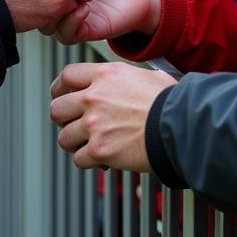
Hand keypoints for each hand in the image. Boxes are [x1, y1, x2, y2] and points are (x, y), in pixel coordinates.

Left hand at [49, 63, 174, 170]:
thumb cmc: (171, 102)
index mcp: (105, 74)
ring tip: (88, 145)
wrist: (180, 127)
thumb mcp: (148, 76)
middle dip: (63, 119)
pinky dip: (88, 161)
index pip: (66, 75)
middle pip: (57, 108)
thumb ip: (130, 78)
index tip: (61, 95)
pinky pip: (79, 159)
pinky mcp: (100, 150)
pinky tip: (101, 159)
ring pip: (64, 137)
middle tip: (73, 125)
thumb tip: (138, 79)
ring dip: (74, 143)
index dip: (60, 87)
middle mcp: (94, 97)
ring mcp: (94, 124)